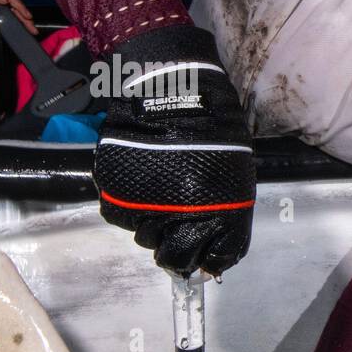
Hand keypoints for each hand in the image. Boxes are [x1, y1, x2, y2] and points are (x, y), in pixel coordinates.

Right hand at [0, 0, 35, 29]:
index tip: (34, 30)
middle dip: (25, 13)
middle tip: (32, 24)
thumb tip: (12, 31)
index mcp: (1, 4)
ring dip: (17, 4)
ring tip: (25, 13)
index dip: (26, 20)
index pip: (16, 11)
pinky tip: (3, 1)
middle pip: (15, 3)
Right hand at [92, 23, 255, 274]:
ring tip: (158, 187)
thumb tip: (213, 248)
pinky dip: (126, 202)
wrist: (174, 92)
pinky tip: (140, 179)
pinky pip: (119, 214)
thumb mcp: (234, 174)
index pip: (218, 259)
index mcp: (224, 216)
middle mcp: (185, 221)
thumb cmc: (212, 128)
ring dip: (149, 219)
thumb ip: (225, 213)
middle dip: (174, 245)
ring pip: (143, 235)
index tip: (203, 254)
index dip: (209, 258)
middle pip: (174, 256)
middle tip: (174, 220)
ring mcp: (147, 209)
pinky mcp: (117, 194)